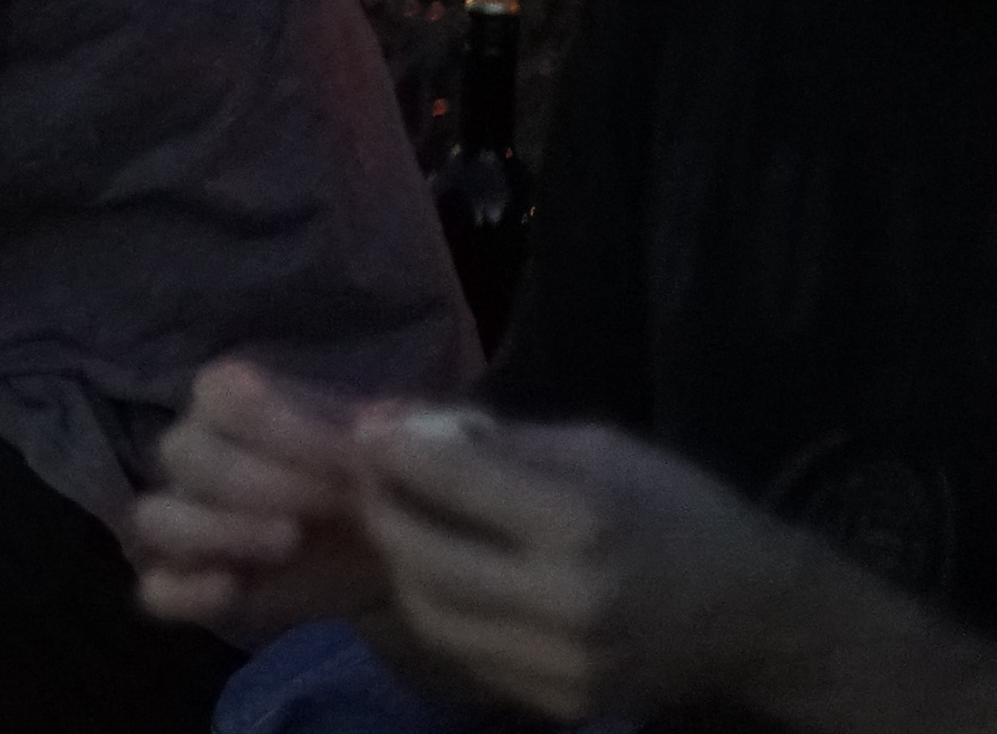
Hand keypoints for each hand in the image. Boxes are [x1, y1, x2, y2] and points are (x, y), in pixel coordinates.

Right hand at [131, 359, 395, 638]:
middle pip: (183, 452)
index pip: (218, 393)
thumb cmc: (389, 477)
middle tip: (331, 503)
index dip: (274, 422)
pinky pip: (156, 588)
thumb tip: (370, 422)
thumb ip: (399, 423)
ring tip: (288, 543)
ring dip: (215, 531)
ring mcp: (186, 521)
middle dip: (256, 480)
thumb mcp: (409, 439)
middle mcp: (196, 454)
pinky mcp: (193, 584)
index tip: (346, 455)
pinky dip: (184, 592)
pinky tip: (234, 591)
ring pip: (156, 518)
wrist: (394, 547)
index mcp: (234, 404)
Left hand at [350, 409, 815, 720]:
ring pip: (431, 615)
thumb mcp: (599, 450)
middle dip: (380, 511)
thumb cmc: (678, 511)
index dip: (392, 451)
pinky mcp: (560, 702)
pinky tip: (444, 576)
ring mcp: (563, 662)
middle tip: (370, 481)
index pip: (450, 482)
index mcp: (582, 523)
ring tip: (402, 527)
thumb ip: (497, 442)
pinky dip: (439, 611)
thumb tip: (399, 424)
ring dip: (400, 566)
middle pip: (422, 556)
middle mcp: (568, 601)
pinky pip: (465, 653)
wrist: (759, 618)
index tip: (366, 431)